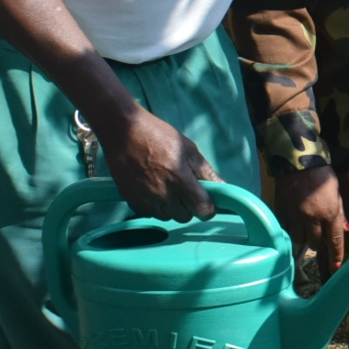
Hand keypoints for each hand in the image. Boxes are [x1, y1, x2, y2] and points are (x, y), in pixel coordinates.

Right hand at [97, 104, 214, 218]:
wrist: (124, 131)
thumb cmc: (159, 136)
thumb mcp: (189, 149)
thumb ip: (206, 172)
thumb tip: (224, 188)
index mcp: (180, 179)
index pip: (202, 209)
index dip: (208, 208)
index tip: (207, 203)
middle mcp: (163, 193)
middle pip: (185, 216)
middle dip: (188, 206)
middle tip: (184, 190)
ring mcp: (146, 199)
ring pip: (167, 217)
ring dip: (171, 207)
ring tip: (167, 187)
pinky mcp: (132, 200)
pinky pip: (150, 213)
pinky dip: (154, 206)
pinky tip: (152, 189)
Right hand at [270, 162, 348, 271]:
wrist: (298, 161)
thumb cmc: (322, 176)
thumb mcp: (337, 194)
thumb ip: (339, 215)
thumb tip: (343, 232)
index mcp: (330, 213)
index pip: (334, 241)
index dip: (335, 257)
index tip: (335, 268)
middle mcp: (312, 218)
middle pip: (315, 244)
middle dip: (319, 242)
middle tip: (318, 233)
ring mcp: (295, 216)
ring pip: (299, 240)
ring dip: (304, 238)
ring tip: (305, 227)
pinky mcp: (282, 212)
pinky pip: (286, 231)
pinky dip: (290, 232)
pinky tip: (293, 225)